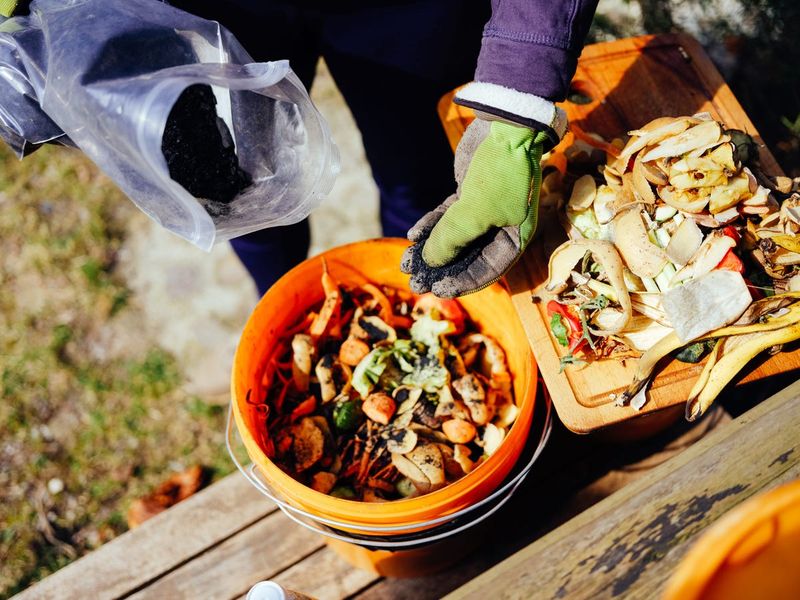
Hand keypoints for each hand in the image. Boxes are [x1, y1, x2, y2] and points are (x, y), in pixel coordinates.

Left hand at [401, 118, 548, 296]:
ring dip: (429, 250)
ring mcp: (483, 210)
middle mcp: (500, 227)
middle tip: (415, 282)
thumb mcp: (476, 213)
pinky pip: (446, 217)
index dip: (462, 283)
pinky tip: (411, 237)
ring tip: (405, 262)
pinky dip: (430, 226)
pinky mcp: (468, 194)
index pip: (487, 271)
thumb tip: (430, 263)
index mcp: (514, 239)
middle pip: (467, 257)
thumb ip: (451, 240)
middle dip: (440, 270)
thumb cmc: (500, 174)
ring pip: (453, 237)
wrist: (505, 126)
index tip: (437, 291)